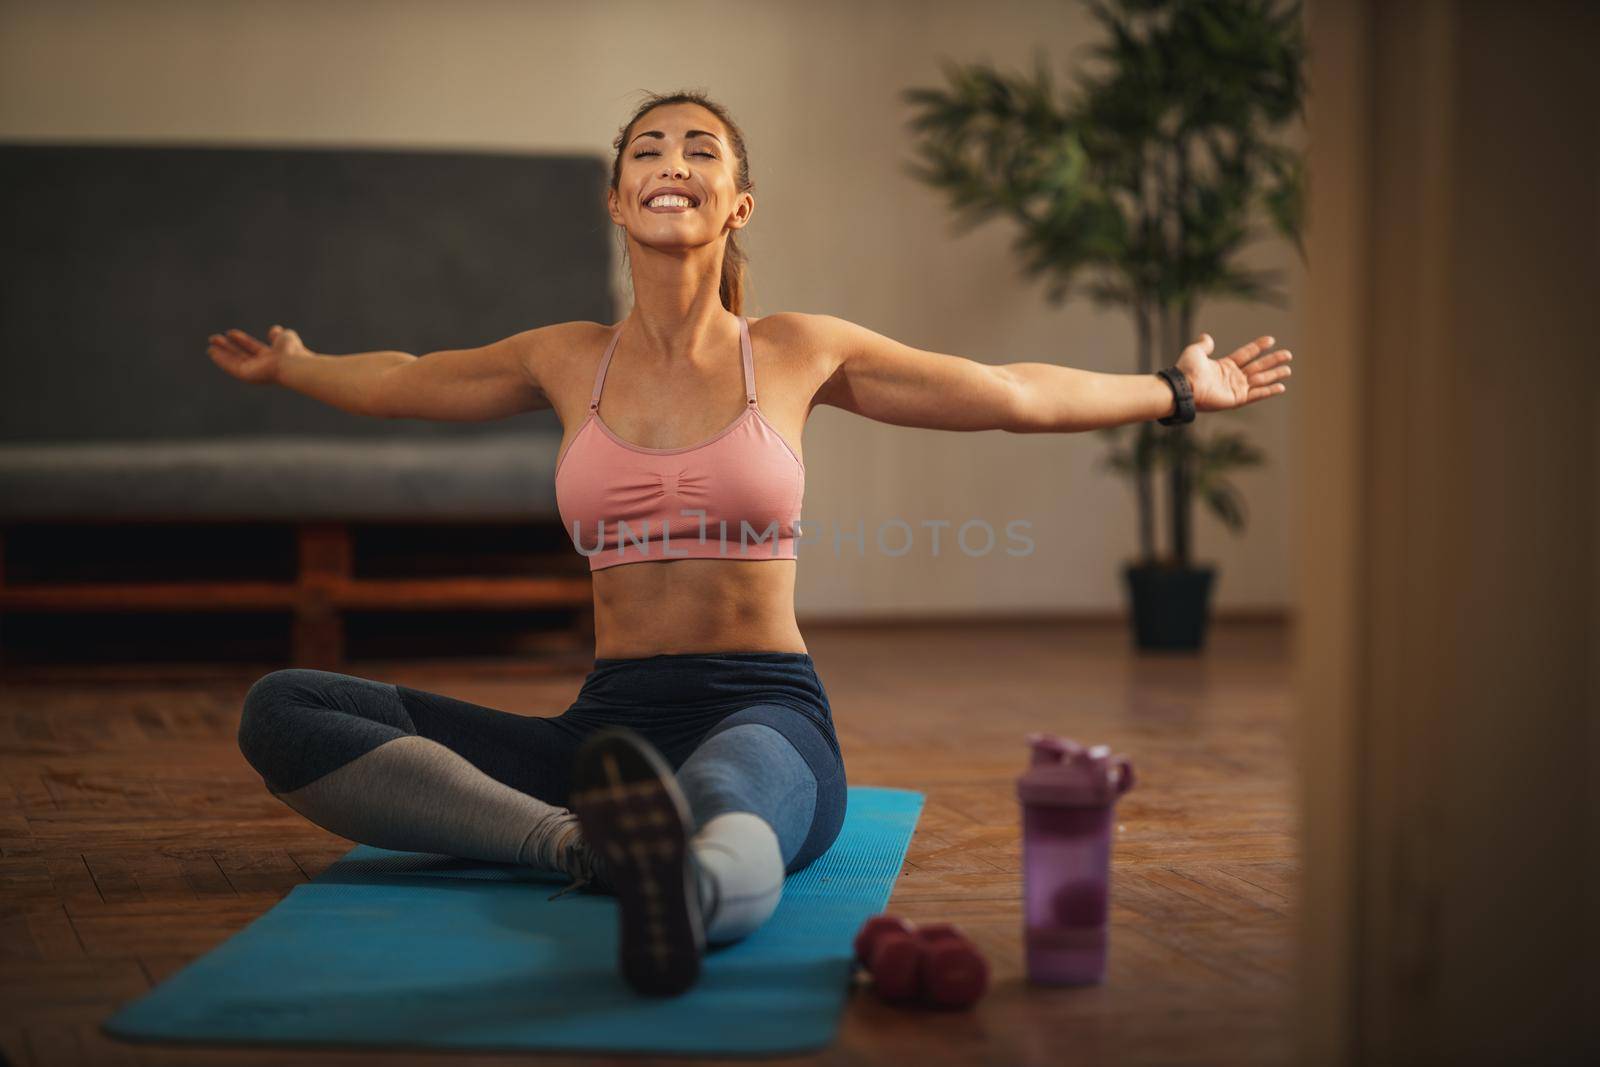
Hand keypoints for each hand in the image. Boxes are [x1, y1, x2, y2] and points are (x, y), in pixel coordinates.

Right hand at [206, 325, 308, 384]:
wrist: (293, 364)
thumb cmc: (294, 352)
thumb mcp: (286, 337)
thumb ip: (278, 335)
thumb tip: (274, 329)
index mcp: (272, 357)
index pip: (254, 349)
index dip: (242, 341)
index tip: (231, 333)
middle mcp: (262, 366)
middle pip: (241, 356)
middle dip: (228, 347)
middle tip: (215, 338)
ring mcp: (254, 371)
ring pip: (234, 361)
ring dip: (222, 353)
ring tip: (210, 345)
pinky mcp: (247, 375)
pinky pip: (231, 367)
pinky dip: (221, 359)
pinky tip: (212, 352)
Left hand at [1174, 333, 1292, 413]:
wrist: (1184, 387)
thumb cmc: (1187, 370)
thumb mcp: (1195, 351)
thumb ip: (1203, 345)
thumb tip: (1206, 337)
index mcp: (1225, 365)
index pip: (1246, 354)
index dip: (1258, 347)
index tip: (1271, 340)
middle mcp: (1232, 377)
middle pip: (1258, 366)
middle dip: (1273, 361)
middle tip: (1288, 355)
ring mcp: (1235, 388)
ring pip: (1261, 380)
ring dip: (1275, 375)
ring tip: (1288, 370)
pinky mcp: (1237, 399)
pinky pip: (1256, 394)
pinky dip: (1269, 391)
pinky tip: (1281, 387)